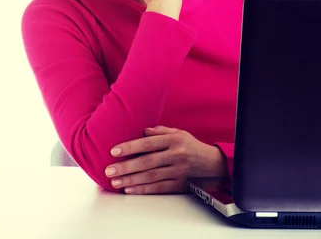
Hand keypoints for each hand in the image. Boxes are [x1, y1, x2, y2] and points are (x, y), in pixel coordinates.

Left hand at [104, 126, 227, 194]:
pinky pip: (159, 188)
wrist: (212, 163)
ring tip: (115, 182)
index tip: (114, 151)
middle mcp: (175, 155)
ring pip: (151, 177)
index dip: (130, 147)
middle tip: (109, 171)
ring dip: (131, 180)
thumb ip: (160, 131)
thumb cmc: (191, 145)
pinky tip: (130, 189)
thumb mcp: (178, 132)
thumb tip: (142, 132)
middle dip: (126, 167)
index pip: (148, 144)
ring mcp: (178, 171)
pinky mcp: (179, 185)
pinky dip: (143, 189)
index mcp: (173, 140)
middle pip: (147, 162)